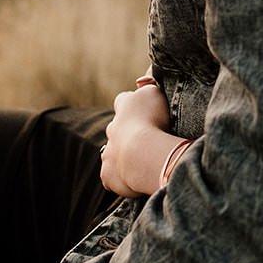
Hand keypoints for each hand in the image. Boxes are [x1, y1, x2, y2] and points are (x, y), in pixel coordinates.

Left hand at [100, 82, 173, 196]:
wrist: (142, 153)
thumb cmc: (153, 121)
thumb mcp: (155, 93)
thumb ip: (149, 85)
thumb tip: (143, 81)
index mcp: (125, 106)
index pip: (124, 100)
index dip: (132, 104)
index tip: (144, 111)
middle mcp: (112, 127)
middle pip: (117, 128)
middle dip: (128, 133)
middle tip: (148, 140)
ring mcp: (108, 151)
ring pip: (112, 153)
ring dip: (124, 156)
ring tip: (142, 163)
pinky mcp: (107, 173)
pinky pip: (112, 176)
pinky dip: (121, 178)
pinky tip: (135, 181)